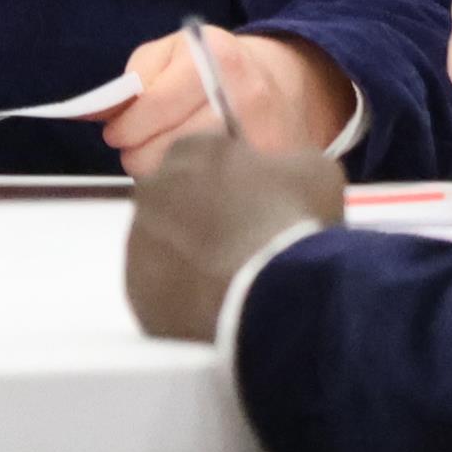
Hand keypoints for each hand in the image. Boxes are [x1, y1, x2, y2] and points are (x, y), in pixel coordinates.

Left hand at [102, 24, 352, 178]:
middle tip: (142, 146)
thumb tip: (99, 115)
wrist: (287, 87)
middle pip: (165, 152)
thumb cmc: (217, 69)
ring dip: (165, 176)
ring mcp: (261, 141)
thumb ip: (133, 80)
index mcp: (216, 59)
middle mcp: (244, 99)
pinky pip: (212, 200)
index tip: (118, 132)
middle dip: (140, 154)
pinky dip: (194, 194)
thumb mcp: (172, 51)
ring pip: (184, 182)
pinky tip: (195, 176)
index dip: (124, 127)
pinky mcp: (270, 176)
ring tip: (170, 158)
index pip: (151, 109)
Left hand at [127, 132, 344, 341]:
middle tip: (245, 240)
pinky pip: (161, 287)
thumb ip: (286, 163)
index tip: (259, 199)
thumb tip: (281, 177)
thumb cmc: (291, 221)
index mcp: (192, 149)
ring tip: (234, 278)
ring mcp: (139, 242)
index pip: (209, 154)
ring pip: (166, 244)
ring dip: (192, 255)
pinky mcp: (137, 290)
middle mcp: (153, 189)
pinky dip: (184, 293)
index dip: (237, 176)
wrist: (271, 296)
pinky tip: (217, 303)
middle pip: (180, 197)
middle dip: (206, 214)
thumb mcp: (314, 170)